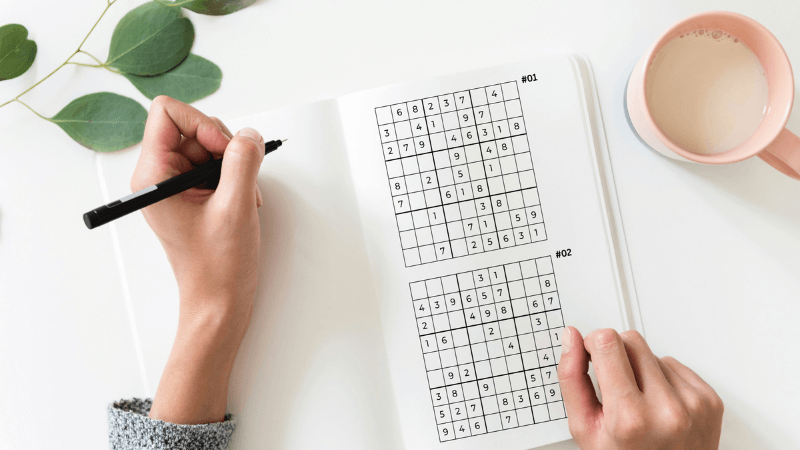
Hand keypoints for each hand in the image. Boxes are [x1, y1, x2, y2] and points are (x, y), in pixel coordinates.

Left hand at [130, 96, 264, 423]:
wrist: (219, 302)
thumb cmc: (217, 267)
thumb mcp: (235, 207)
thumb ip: (243, 161)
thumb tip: (250, 134)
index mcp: (153, 176)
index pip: (168, 112)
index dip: (202, 123)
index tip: (224, 149)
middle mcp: (159, 176)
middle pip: (194, 126)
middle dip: (225, 146)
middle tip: (238, 178)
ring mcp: (177, 185)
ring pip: (210, 144)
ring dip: (235, 164)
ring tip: (242, 197)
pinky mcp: (193, 194)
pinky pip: (217, 164)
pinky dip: (236, 176)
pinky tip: (242, 202)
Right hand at [558, 327, 723, 449]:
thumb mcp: (585, 428)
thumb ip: (572, 378)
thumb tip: (571, 338)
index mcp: (630, 417)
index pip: (607, 342)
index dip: (592, 344)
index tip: (590, 356)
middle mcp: (666, 409)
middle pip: (631, 340)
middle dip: (615, 354)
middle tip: (613, 386)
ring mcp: (693, 404)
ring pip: (653, 352)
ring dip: (640, 369)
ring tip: (638, 401)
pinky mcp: (710, 400)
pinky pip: (676, 364)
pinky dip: (662, 379)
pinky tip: (657, 403)